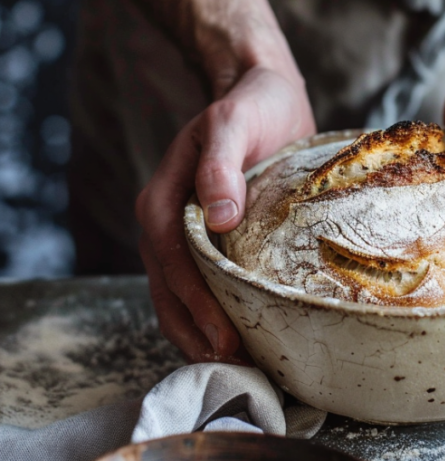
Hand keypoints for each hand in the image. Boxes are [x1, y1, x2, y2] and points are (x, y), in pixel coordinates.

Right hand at [135, 65, 315, 362]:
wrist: (263, 96)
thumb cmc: (251, 106)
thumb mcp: (234, 122)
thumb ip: (221, 165)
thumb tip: (218, 217)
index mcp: (165, 197)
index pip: (172, 260)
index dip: (195, 301)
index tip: (225, 335)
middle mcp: (167, 221)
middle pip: (169, 288)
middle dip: (196, 330)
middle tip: (234, 365)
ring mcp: (185, 233)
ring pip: (178, 294)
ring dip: (200, 332)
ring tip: (235, 365)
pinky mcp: (208, 239)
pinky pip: (199, 284)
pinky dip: (211, 314)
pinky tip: (237, 336)